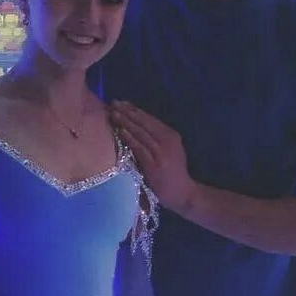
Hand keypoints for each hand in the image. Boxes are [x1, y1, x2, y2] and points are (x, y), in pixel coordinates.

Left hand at [109, 101, 197, 216]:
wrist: (182, 193)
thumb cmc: (173, 173)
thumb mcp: (170, 151)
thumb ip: (158, 139)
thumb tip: (138, 127)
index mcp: (171, 135)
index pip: (150, 118)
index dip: (134, 110)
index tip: (121, 103)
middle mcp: (167, 140)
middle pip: (144, 122)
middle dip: (128, 112)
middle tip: (113, 104)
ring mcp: (161, 152)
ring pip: (140, 132)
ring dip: (126, 122)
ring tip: (113, 114)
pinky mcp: (154, 164)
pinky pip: (139, 147)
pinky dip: (129, 138)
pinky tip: (120, 131)